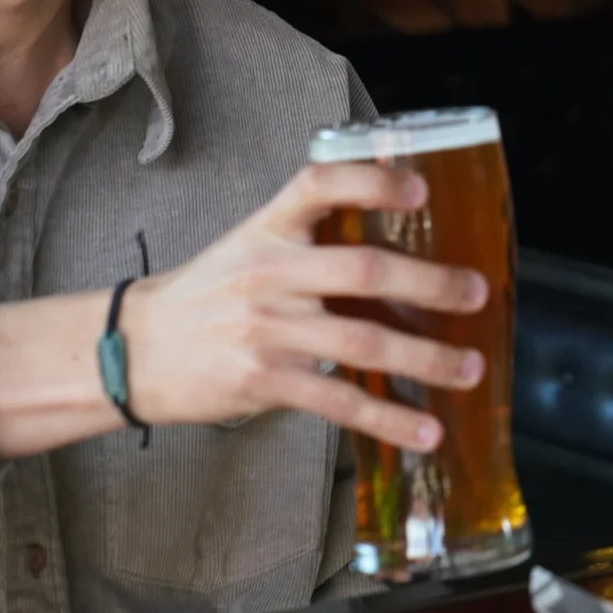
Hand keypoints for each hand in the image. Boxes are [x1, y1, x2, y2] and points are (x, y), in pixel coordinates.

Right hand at [117, 163, 489, 449]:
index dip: (373, 182)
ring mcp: (266, 328)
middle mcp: (270, 271)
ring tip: (470, 368)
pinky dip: (389, 419)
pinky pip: (339, 402)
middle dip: (429, 284)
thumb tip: (401, 245)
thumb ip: (313, 239)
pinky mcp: (264, 379)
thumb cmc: (210, 293)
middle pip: (361, 270)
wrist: (136, 349)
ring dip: (426, 359)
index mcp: (269, 226)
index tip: (421, 189)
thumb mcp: (252, 244)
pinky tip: (425, 430)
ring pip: (361, 342)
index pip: (321, 184)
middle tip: (476, 294)